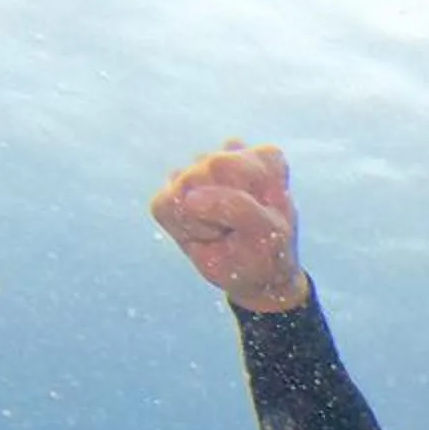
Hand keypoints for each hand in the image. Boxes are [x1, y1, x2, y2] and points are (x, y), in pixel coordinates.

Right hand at [150, 140, 311, 314]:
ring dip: (200, 221)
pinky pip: (161, 205)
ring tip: (223, 231)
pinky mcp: (175, 186)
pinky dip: (181, 228)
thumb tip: (189, 198)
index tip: (256, 222)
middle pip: (201, 172)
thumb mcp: (266, 234)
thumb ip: (236, 208)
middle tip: (236, 230)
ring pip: (180, 189)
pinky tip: (204, 231)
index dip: (236, 203)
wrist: (256, 276)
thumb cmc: (266, 252)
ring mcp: (201, 167)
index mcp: (264, 159)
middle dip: (215, 211)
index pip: (230, 167)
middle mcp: (231, 153)